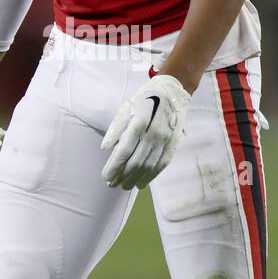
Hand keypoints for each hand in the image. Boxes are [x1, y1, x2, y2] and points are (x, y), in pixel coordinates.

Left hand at [100, 74, 190, 189]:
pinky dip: (151, 176)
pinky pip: (162, 164)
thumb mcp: (126, 107)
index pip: (124, 150)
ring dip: (135, 179)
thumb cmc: (145, 99)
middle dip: (122, 176)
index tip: (105, 177)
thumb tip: (104, 148)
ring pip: (148, 166)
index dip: (114, 166)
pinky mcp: (173, 143)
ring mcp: (165, 139)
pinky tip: (142, 183)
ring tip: (124, 186)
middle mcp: (153, 133)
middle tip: (112, 184)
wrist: (173, 91)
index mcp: (139, 122)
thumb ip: (115, 128)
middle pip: (135, 161)